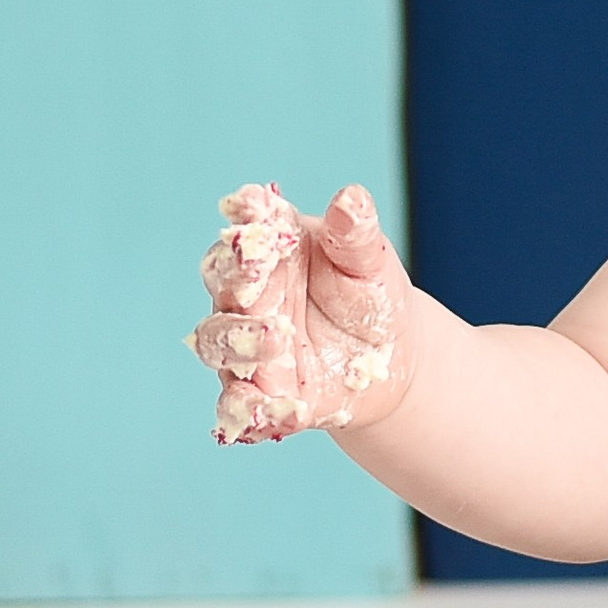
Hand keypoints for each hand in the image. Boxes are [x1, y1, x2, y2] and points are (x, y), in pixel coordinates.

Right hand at [190, 184, 414, 445]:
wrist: (391, 362)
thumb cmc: (370, 297)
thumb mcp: (369, 263)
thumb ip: (355, 233)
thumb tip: (351, 196)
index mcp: (271, 250)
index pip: (248, 227)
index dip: (245, 216)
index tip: (249, 207)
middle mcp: (246, 297)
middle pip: (220, 282)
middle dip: (233, 280)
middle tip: (255, 280)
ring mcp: (246, 347)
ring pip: (216, 342)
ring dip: (237, 342)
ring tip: (274, 338)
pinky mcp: (260, 395)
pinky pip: (241, 406)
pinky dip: (251, 411)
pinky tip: (280, 410)